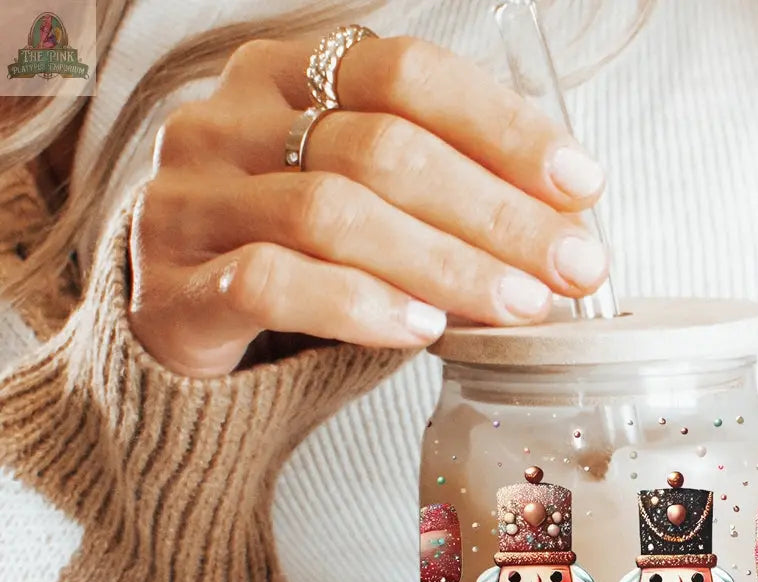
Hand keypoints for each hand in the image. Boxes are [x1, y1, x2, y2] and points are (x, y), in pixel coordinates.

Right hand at [131, 36, 608, 376]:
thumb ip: (442, 197)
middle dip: (495, 212)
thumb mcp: (368, 204)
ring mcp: (192, 199)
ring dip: (444, 263)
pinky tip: (421, 328)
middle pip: (381, 147)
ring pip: (332, 213)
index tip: (581, 185)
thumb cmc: (295, 260)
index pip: (406, 74)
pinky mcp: (171, 288)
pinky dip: (359, 304)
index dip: (502, 127)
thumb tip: (566, 223)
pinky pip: (271, 282)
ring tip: (517, 305)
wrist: (178, 328)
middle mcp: (229, 120)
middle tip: (571, 265)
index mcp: (285, 76)